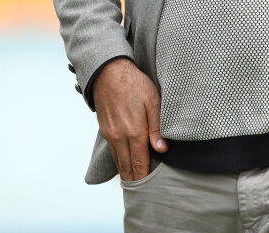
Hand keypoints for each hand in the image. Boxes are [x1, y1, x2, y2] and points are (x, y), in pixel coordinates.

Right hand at [93, 57, 167, 180]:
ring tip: (134, 185)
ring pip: (119, 161)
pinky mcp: (105, 130)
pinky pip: (113, 152)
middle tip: (142, 196)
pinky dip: (119, 162)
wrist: (108, 72)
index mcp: (134, 132)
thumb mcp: (153, 101)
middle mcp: (120, 137)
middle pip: (127, 167)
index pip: (140, 163)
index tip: (150, 190)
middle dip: (135, 182)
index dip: (145, 178)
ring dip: (126, 174)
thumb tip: (162, 150)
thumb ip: (157, 127)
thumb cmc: (135, 84)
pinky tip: (124, 167)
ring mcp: (110, 134)